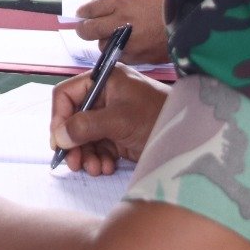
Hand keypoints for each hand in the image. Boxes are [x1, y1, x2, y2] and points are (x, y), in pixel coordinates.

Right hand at [50, 65, 170, 175]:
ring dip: (85, 155)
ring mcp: (111, 117)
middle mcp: (104, 97)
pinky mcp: (119, 136)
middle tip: (74, 163)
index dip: (59, 118)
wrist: (190, 135)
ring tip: (94, 169)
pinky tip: (106, 167)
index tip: (59, 141)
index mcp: (103, 81)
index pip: (67, 95)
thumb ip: (86, 126)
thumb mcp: (119, 120)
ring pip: (84, 137)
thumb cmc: (156, 117)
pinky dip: (98, 159)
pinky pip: (98, 147)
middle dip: (73, 143)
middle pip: (73, 119)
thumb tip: (58, 137)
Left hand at [73, 0, 172, 63]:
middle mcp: (122, 23)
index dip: (84, 12)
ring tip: (113, 38)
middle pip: (88, 31)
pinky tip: (130, 48)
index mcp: (123, 1)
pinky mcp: (143, 57)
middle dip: (85, 30)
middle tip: (85, 29)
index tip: (82, 14)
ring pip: (104, 47)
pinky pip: (124, 58)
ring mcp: (131, 43)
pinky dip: (123, 53)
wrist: (200, 18)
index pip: (91, 8)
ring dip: (106, 42)